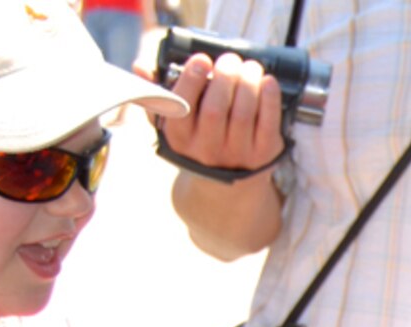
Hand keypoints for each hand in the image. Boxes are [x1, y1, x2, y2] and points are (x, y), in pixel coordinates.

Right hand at [152, 51, 285, 172]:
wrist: (226, 181)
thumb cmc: (197, 138)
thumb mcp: (171, 120)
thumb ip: (156, 92)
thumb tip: (140, 68)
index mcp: (179, 137)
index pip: (182, 106)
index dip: (193, 79)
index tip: (202, 59)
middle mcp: (206, 149)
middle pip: (216, 108)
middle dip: (225, 76)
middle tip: (230, 59)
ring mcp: (237, 154)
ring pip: (243, 113)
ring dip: (249, 82)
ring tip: (250, 66)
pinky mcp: (263, 155)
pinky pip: (269, 123)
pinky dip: (270, 98)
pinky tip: (267, 82)